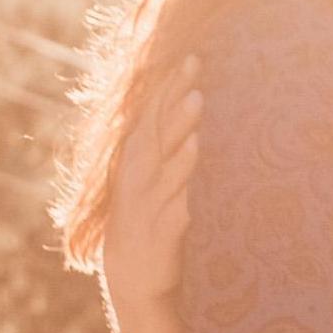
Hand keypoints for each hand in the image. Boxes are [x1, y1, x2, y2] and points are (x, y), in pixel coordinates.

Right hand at [105, 59, 202, 308]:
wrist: (133, 277)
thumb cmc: (148, 218)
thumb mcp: (153, 178)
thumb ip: (167, 145)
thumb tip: (189, 106)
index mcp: (135, 160)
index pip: (151, 115)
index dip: (167, 86)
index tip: (190, 55)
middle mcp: (137, 177)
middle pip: (156, 129)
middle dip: (173, 96)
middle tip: (194, 64)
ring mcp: (146, 204)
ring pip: (164, 162)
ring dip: (180, 132)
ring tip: (198, 102)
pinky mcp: (159, 233)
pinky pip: (173, 207)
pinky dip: (183, 187)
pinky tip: (198, 164)